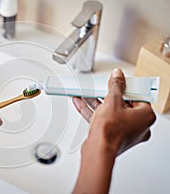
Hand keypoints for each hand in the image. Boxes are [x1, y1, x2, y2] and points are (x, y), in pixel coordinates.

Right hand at [72, 68, 155, 193]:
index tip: (117, 82)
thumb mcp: (113, 101)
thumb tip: (118, 76)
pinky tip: (81, 103)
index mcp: (145, 116)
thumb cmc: (111, 132)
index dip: (125, 88)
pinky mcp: (112, 136)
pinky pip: (104, 120)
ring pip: (110, 113)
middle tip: (100, 88)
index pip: (137, 96)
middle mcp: (138, 126)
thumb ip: (116, 86)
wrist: (98, 150)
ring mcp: (125, 132)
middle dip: (107, 95)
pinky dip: (93, 112)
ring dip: (96, 102)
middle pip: (122, 104)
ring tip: (86, 93)